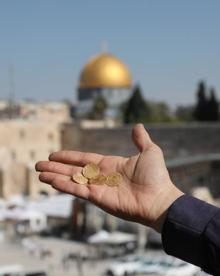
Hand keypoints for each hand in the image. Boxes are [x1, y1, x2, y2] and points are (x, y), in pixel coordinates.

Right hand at [35, 124, 182, 231]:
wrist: (160, 198)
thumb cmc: (156, 176)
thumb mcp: (150, 151)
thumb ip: (140, 139)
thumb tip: (137, 126)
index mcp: (110, 165)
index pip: (84, 159)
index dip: (69, 157)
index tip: (54, 155)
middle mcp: (101, 176)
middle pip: (73, 170)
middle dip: (55, 167)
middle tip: (38, 165)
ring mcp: (98, 188)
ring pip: (71, 180)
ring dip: (55, 176)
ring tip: (39, 174)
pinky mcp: (98, 198)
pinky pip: (78, 190)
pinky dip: (64, 186)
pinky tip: (51, 181)